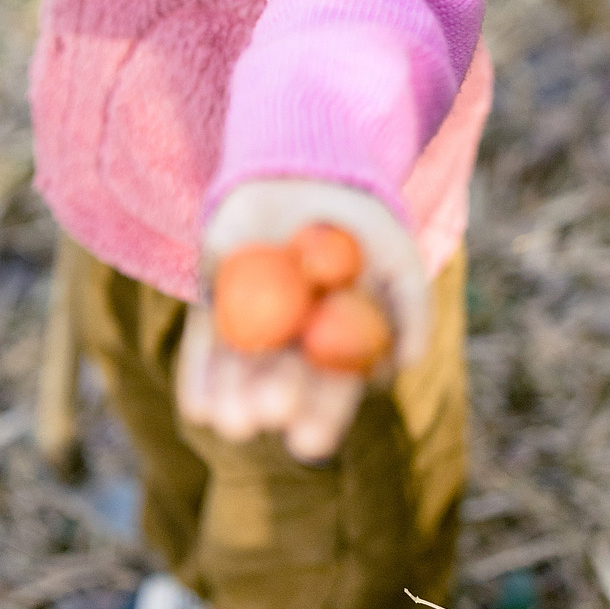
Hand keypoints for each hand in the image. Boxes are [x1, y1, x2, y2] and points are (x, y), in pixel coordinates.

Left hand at [176, 178, 428, 461]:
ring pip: (242, 371)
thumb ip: (411, 305)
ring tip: (229, 421)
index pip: (331, 390)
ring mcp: (252, 325)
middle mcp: (294, 344)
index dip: (322, 417)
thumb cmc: (360, 217)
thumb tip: (403, 363)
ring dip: (234, 399)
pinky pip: (206, 343)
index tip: (309, 441)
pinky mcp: (215, 302)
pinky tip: (198, 406)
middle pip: (283, 384)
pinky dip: (200, 375)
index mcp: (337, 345)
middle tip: (266, 418)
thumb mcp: (396, 255)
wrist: (306, 167)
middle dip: (275, 404)